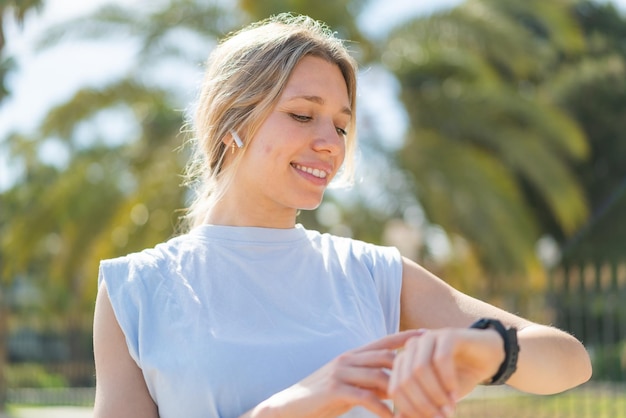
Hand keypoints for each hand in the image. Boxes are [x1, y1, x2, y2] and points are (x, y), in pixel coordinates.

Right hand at [255, 330, 423, 417]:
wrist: (289, 406)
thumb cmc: (321, 397)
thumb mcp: (347, 385)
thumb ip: (369, 382)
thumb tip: (395, 387)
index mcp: (352, 355)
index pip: (383, 341)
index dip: (405, 337)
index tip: (427, 334)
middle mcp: (348, 359)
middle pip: (388, 358)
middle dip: (411, 371)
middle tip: (430, 385)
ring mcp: (341, 372)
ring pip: (381, 377)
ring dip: (403, 394)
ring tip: (420, 408)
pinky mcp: (335, 389)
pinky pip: (368, 398)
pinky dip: (385, 410)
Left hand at [388, 328, 503, 417]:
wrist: (486, 358)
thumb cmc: (458, 380)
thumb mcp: (437, 397)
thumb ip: (419, 406)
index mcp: (403, 362)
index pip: (395, 389)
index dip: (409, 409)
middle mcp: (411, 348)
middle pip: (406, 379)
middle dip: (423, 404)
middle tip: (441, 417)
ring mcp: (428, 338)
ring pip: (420, 369)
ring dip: (435, 394)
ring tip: (449, 408)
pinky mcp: (448, 335)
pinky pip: (441, 359)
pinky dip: (447, 381)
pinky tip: (455, 393)